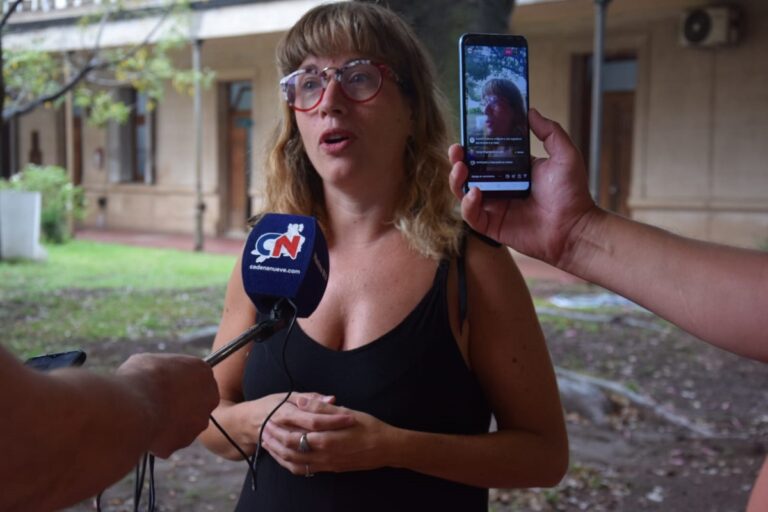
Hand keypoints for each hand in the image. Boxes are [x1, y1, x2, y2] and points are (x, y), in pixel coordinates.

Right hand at [117, 353, 218, 457]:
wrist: (134, 407)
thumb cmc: (141, 378)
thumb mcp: (152, 362)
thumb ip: (164, 370)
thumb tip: (156, 375)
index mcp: (203, 372)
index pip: (198, 380)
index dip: (181, 385)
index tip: (167, 387)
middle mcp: (209, 398)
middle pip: (197, 404)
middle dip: (181, 407)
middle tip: (159, 404)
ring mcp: (199, 422)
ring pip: (185, 425)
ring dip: (170, 423)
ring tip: (147, 416)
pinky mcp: (186, 441)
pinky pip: (172, 441)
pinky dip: (159, 438)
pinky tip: (145, 429)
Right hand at [236, 392, 355, 450]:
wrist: (246, 421)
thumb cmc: (272, 404)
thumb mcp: (290, 395)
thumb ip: (312, 398)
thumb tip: (332, 398)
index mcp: (286, 412)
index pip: (314, 419)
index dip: (333, 419)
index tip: (351, 418)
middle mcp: (283, 430)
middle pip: (311, 437)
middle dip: (332, 436)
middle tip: (351, 433)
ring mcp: (279, 445)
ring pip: (304, 452)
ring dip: (323, 451)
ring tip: (343, 448)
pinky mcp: (279, 455)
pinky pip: (293, 464)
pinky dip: (310, 461)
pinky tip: (323, 458)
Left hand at [261, 397, 393, 474]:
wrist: (387, 448)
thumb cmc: (369, 427)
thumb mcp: (346, 412)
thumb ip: (321, 408)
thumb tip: (301, 401)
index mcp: (325, 438)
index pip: (293, 436)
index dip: (278, 429)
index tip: (268, 420)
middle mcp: (323, 454)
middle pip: (289, 451)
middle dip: (274, 442)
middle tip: (263, 432)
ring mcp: (326, 464)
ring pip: (294, 463)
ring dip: (279, 454)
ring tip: (269, 445)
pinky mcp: (330, 469)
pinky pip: (305, 470)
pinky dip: (291, 464)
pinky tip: (286, 458)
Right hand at [449, 108, 597, 266]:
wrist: (575, 227)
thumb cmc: (572, 193)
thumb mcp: (564, 154)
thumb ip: (549, 131)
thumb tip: (530, 111)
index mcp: (513, 170)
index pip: (487, 156)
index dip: (474, 146)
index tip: (467, 135)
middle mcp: (500, 187)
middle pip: (470, 173)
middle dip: (458, 161)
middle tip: (456, 151)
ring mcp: (495, 207)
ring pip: (464, 193)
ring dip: (457, 180)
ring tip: (461, 169)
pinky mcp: (492, 226)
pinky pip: (472, 216)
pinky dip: (468, 205)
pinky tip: (475, 193)